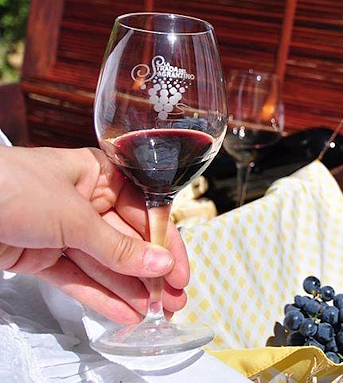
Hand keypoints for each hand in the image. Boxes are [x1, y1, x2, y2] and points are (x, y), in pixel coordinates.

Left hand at [0, 146, 188, 323]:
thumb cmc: (11, 187)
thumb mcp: (75, 216)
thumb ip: (119, 247)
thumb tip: (162, 264)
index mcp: (98, 175)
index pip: (145, 212)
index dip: (166, 244)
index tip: (180, 272)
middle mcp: (84, 201)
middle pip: (127, 242)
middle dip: (151, 272)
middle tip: (174, 300)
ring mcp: (62, 230)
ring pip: (105, 264)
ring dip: (130, 289)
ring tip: (154, 313)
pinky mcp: (41, 255)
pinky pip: (78, 278)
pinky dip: (99, 296)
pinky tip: (124, 313)